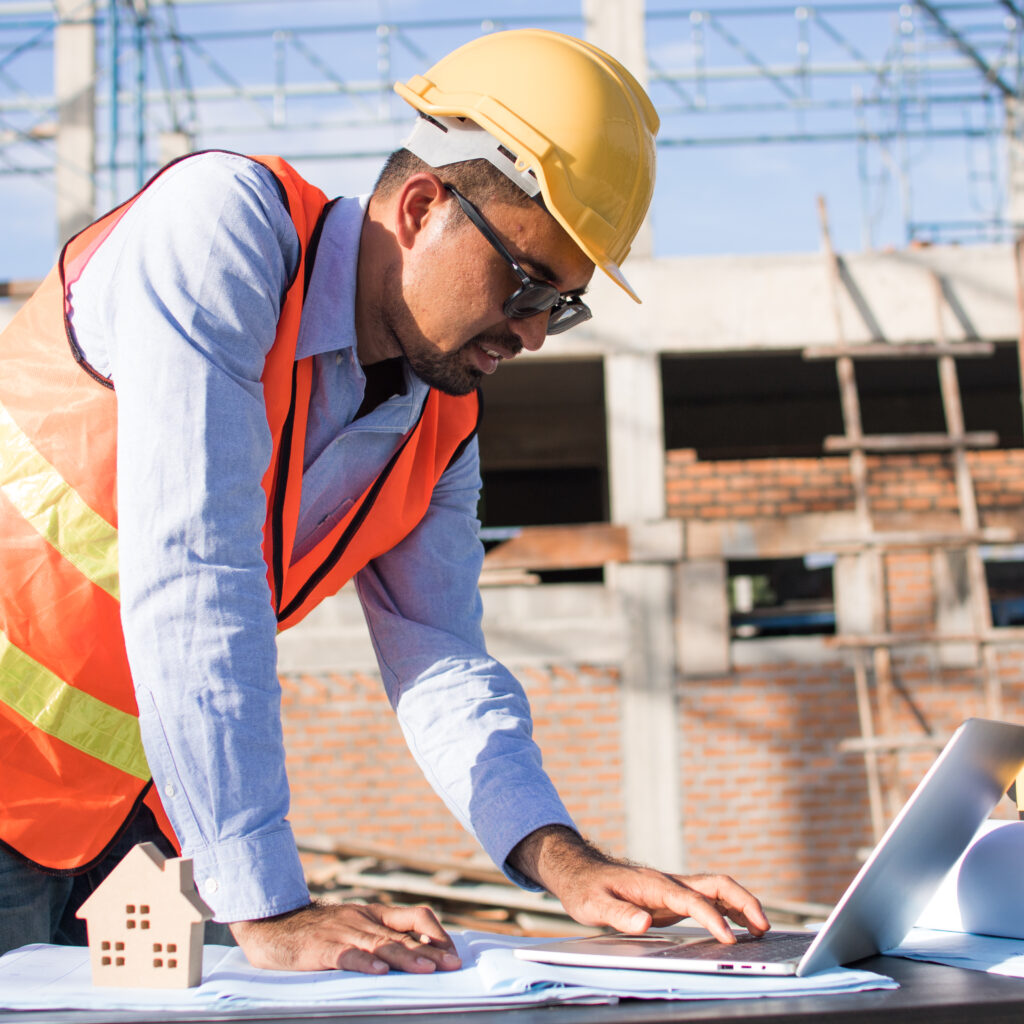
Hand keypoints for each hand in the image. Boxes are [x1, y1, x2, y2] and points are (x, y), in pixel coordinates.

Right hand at [230, 900, 462, 972]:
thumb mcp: (354, 929)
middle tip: (453, 965)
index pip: (414, 915)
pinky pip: (346, 955)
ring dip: (405, 957)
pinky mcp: (321, 949)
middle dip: (430, 951)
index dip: (435, 932)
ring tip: (427, 970)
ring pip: (379, 945)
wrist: (272, 926)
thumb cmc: (319, 933)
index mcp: (373, 915)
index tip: (452, 952)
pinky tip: (378, 972)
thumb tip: (420, 957)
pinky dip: (363, 963)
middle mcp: (362, 920)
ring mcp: (342, 933)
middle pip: (402, 935)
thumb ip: (381, 939)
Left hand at [509, 826, 769, 944]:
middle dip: (743, 902)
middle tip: (764, 926)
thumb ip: (619, 915)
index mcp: (654, 885)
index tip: (730, 939)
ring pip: (716, 890)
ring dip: (741, 905)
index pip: (693, 901)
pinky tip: (737, 927)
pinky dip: (728, 910)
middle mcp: (669, 883)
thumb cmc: (587, 889)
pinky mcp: (672, 897)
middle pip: (716, 885)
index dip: (713, 919)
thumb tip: (646, 922)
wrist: (580, 872)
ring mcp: (673, 888)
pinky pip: (707, 900)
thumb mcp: (594, 905)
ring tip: (761, 929)